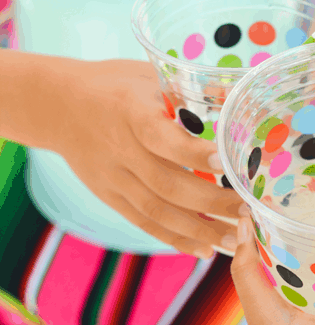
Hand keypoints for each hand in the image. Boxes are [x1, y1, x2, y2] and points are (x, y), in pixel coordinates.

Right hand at [50, 58, 245, 256]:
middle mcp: (120, 149)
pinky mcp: (110, 197)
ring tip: (234, 240)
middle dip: (210, 202)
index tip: (226, 163)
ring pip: (158, 211)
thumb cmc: (113, 85)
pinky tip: (204, 250)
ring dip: (199, 229)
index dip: (193, 154)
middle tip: (247, 211)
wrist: (57, 106)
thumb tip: (235, 98)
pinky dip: (175, 239)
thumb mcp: (145, 74)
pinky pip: (144, 223)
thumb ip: (184, 91)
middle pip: (166, 184)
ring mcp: (113, 178)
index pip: (161, 138)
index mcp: (130, 113)